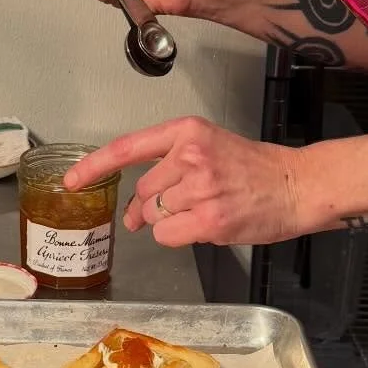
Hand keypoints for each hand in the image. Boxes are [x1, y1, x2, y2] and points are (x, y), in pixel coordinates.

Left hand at [66, 119, 312, 248]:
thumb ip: (167, 170)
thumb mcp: (209, 148)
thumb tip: (131, 211)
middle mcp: (190, 155)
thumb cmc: (253, 169)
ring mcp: (199, 187)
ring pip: (154, 216)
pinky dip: (180, 237)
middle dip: (154, 206)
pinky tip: (208, 224)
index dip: (94, 166)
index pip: (128, 148)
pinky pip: (168, 235)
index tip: (71, 181)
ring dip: (172, 221)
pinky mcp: (209, 218)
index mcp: (187, 131)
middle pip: (143, 192)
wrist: (296, 185)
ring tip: (206, 209)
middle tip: (186, 204)